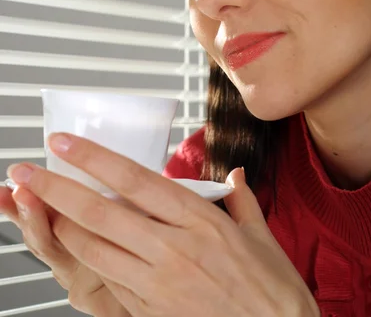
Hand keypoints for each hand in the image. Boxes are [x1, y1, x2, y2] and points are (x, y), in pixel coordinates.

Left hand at [7, 134, 319, 316]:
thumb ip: (239, 198)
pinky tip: (77, 244)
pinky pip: (109, 281)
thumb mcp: (262, 234)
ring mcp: (159, 284)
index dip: (94, 158)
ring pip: (94, 249)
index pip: (135, 180)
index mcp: (200, 220)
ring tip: (40, 206)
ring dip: (61, 226)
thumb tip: (235, 174)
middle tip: (26, 171)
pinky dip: (88, 259)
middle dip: (56, 189)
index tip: (64, 142)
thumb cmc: (272, 288)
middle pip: (101, 213)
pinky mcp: (151, 312)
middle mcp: (174, 249)